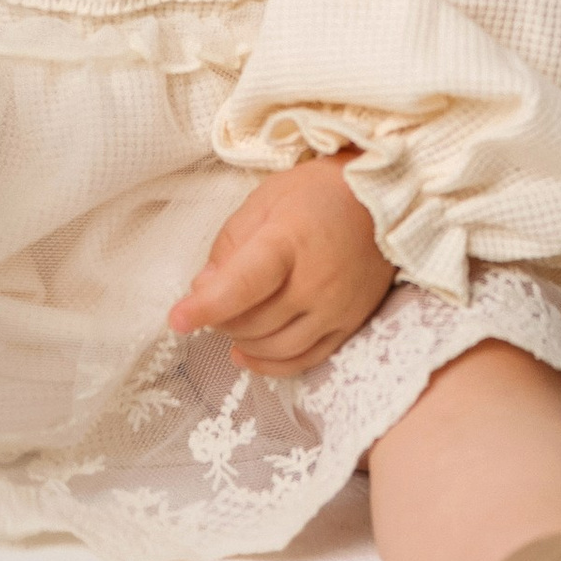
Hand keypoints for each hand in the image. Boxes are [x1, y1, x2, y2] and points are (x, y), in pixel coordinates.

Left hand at [169, 158, 392, 377]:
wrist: (383, 201)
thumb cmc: (316, 194)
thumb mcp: (263, 201)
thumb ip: (230, 246)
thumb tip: (204, 289)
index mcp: (289, 241)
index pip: (242, 285)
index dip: (206, 306)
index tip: (177, 320)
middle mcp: (317, 281)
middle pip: (254, 322)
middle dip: (220, 319)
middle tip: (211, 302)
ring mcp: (337, 308)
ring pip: (275, 348)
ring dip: (242, 342)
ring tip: (229, 325)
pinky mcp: (350, 325)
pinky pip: (305, 361)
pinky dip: (270, 365)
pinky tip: (247, 355)